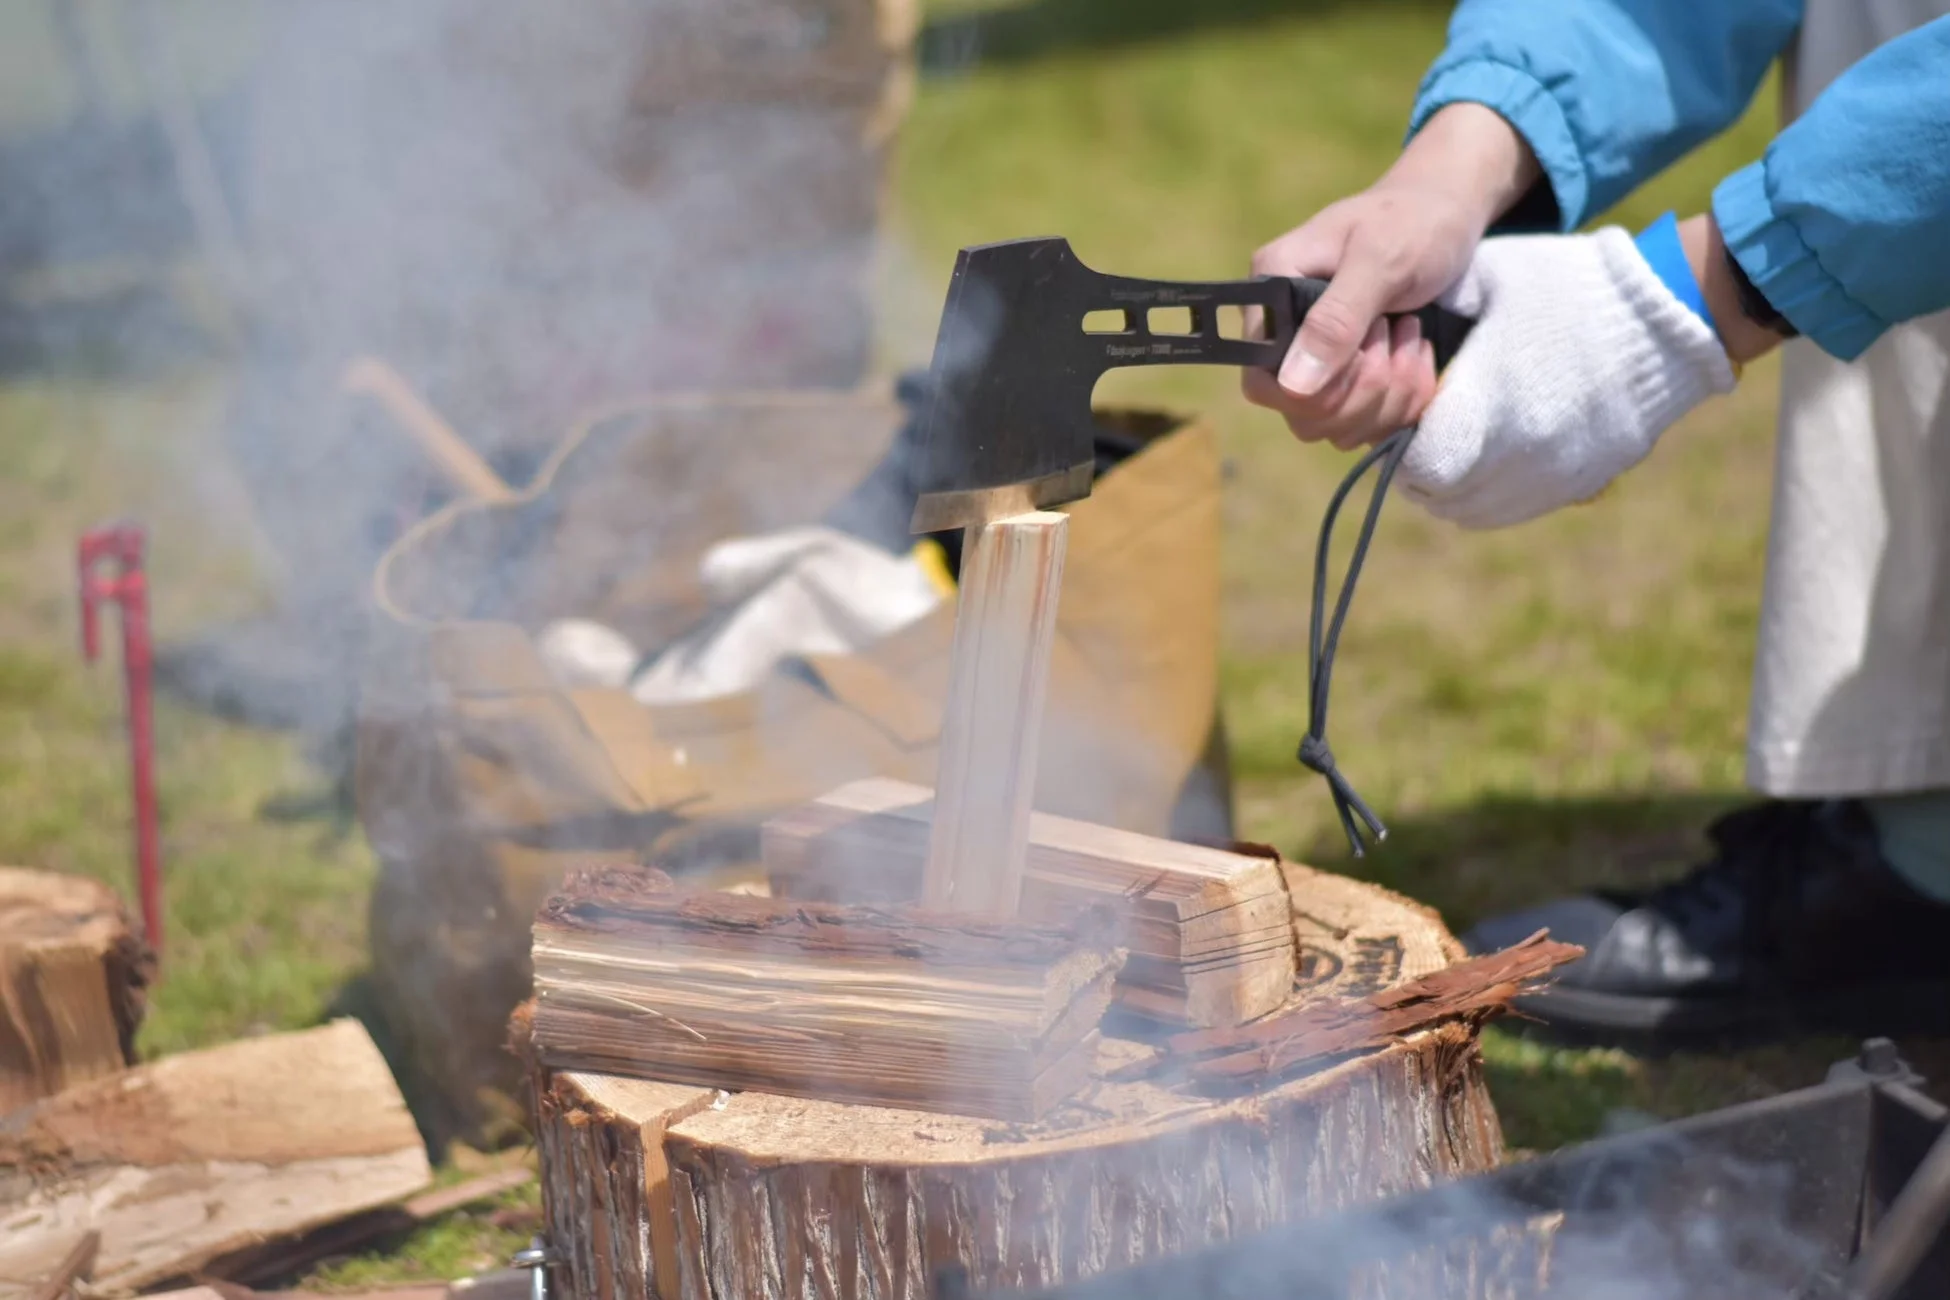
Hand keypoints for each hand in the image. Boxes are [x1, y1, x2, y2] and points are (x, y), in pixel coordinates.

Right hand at [1242, 103, 1540, 449]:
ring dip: (1392, 394)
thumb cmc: (1411, 222)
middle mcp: (1285, 334)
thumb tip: (1292, 383)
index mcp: (1271, 294)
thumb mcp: (1380, 260)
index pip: (1262, 380)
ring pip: (1338, 427)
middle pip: (1303, 415)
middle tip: (1397, 333)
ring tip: (1411, 335)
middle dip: (1365, 391)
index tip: (1365, 351)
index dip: (1316, 389)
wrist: (1447, 215)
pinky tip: (1417, 354)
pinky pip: (1369, 426)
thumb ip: (1336, 319)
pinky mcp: (1352, 380)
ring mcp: (1318, 362)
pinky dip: (1406, 400)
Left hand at [1398, 226, 1737, 528]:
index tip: (1406, 423)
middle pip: (1443, 496)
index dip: (1401, 450)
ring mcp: (1555, 474)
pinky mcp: (1586, 480)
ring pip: (1478, 511)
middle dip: (1424, 471)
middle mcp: (1517, 454)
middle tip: (1424, 436)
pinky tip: (1496, 460)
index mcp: (1485, 406)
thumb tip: (1399, 315)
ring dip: (1457, 489)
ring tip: (1457, 449)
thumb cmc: (1572, 284)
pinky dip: (1496, 495)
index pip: (1419, 466)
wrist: (1675, 310)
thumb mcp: (1491, 276)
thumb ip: (1437, 304)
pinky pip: (1521, 508)